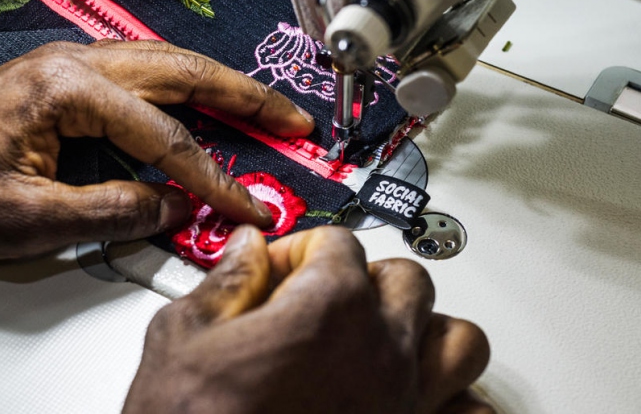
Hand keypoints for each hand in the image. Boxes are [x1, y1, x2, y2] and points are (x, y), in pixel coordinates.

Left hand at [0, 40, 313, 260]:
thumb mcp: (29, 218)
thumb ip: (114, 210)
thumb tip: (174, 206)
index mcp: (66, 88)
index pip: (165, 136)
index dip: (214, 177)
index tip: (247, 206)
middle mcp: (73, 64)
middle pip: (181, 72)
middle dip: (244, 98)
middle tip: (293, 120)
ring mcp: (68, 68)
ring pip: (166, 67)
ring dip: (219, 88)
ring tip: (266, 111)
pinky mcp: (63, 84)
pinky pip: (141, 81)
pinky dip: (183, 95)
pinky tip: (205, 111)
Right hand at [125, 226, 492, 413]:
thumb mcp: (182, 340)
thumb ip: (225, 283)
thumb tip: (245, 253)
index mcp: (330, 306)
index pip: (336, 242)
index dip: (297, 251)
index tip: (274, 273)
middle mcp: (383, 350)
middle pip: (406, 279)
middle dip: (364, 279)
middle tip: (324, 299)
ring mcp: (407, 401)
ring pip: (458, 340)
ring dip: (426, 333)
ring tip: (384, 341)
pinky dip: (455, 404)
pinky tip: (419, 401)